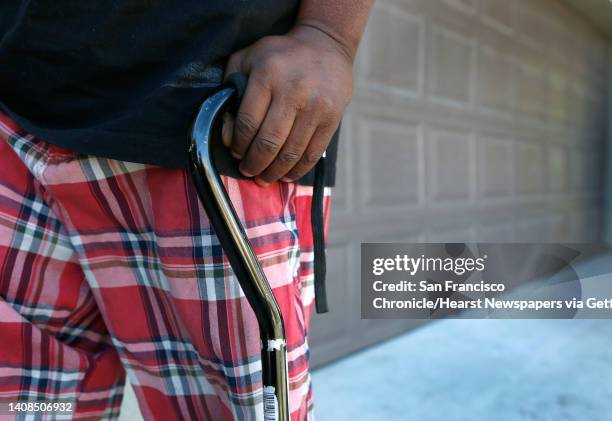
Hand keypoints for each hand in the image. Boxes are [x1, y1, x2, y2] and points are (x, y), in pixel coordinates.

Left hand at [222, 24, 353, 185]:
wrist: (326, 44)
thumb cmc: (280, 55)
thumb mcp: (248, 58)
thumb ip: (231, 87)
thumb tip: (228, 129)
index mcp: (267, 75)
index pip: (248, 123)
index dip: (238, 145)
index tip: (236, 153)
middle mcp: (293, 91)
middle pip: (269, 142)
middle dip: (255, 164)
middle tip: (249, 172)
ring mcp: (316, 106)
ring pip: (291, 152)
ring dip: (275, 172)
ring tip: (265, 178)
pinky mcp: (332, 117)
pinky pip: (313, 153)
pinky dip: (298, 169)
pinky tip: (287, 175)